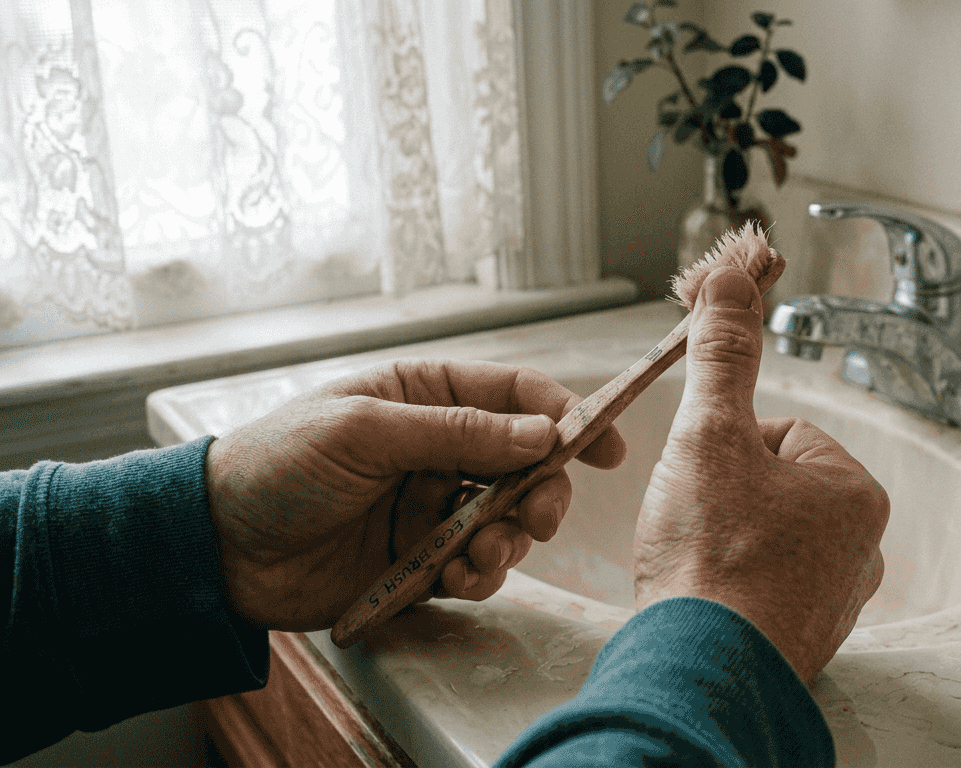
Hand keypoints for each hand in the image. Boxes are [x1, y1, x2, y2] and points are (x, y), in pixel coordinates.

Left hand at [204, 360, 625, 630]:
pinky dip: (481, 576)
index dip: (569, 415)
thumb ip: (458, 432)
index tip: (606, 447)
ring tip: (481, 556)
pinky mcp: (422, 559)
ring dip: (510, 540)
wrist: (216, 547)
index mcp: (425, 396)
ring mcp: (433, 506)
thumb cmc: (278, 465)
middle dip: (543, 491)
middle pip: (526, 463)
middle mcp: (438, 448)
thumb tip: (543, 432)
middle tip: (540, 516)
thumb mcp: (365, 431)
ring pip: (508, 520)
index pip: (515, 396)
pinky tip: (458, 579)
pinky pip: (477, 567)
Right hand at [634, 267, 888, 682]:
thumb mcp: (710, 435)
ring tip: (696, 566)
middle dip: (723, 499)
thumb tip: (731, 278)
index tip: (702, 482)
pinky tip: (703, 601)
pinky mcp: (799, 642)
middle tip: (694, 527)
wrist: (698, 671)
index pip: (778, 434)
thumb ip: (722, 355)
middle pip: (769, 487)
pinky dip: (726, 590)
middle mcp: (860, 549)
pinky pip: (756, 591)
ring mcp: (831, 601)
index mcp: (854, 493)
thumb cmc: (712, 560)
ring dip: (722, 544)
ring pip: (760, 539)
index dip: (724, 449)